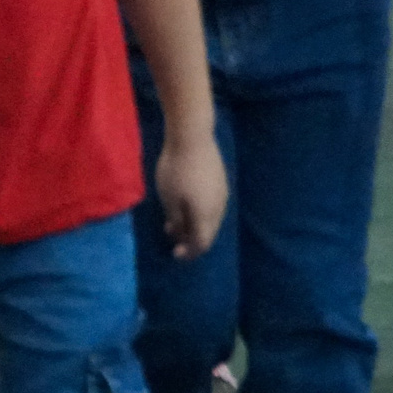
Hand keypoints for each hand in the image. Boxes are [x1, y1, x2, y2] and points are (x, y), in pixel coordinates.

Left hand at [154, 136, 228, 259]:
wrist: (193, 137)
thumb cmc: (176, 170)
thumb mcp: (169, 199)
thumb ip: (176, 220)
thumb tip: (180, 234)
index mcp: (206, 216)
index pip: (202, 243)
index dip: (189, 253)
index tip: (174, 254)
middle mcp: (219, 209)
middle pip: (209, 233)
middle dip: (191, 240)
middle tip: (173, 238)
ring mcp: (223, 194)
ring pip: (211, 220)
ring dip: (195, 225)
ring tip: (174, 221)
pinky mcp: (221, 182)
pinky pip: (212, 206)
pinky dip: (199, 213)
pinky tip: (186, 204)